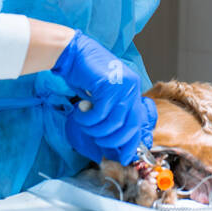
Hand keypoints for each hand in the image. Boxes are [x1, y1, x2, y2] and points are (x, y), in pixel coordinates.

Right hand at [53, 30, 154, 163]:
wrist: (73, 53)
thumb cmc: (85, 76)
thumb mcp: (103, 97)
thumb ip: (110, 114)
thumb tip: (112, 144)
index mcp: (133, 92)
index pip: (138, 124)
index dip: (131, 144)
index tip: (122, 157)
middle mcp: (132, 88)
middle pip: (130, 127)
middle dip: (112, 140)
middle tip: (96, 138)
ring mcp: (123, 86)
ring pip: (114, 123)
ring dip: (95, 129)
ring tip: (83, 121)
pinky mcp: (109, 85)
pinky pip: (100, 114)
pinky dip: (87, 118)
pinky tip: (80, 111)